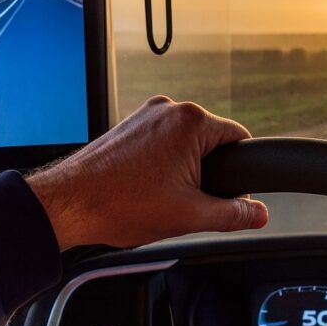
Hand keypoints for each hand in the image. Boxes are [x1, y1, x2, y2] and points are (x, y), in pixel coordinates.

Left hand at [27, 96, 267, 250]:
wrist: (67, 204)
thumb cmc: (121, 204)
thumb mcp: (191, 216)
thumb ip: (234, 214)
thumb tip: (259, 213)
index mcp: (192, 122)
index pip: (240, 139)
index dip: (240, 171)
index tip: (228, 193)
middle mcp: (170, 109)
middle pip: (211, 142)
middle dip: (207, 173)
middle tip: (187, 201)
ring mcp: (146, 115)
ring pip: (185, 145)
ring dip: (182, 170)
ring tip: (160, 197)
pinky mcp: (129, 126)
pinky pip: (161, 144)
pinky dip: (161, 166)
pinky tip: (144, 190)